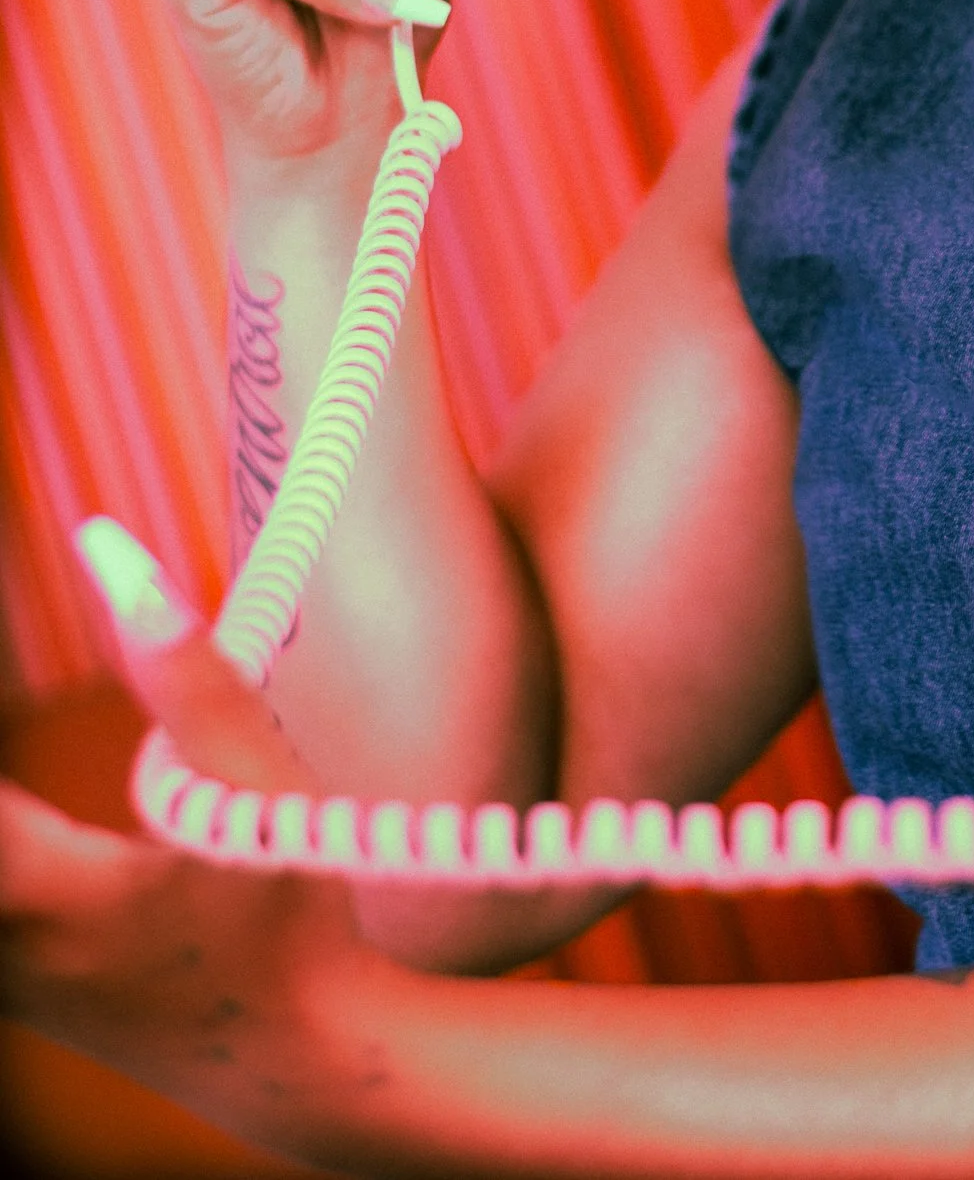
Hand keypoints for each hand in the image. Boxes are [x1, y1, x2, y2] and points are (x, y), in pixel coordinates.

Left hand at [0, 528, 370, 1153]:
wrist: (305, 1063)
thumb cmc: (292, 918)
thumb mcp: (254, 789)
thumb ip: (184, 670)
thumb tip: (105, 548)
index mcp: (45, 893)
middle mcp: (1, 943)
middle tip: (10, 691)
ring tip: (40, 791)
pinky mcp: (13, 985)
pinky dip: (0, 842)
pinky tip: (33, 820)